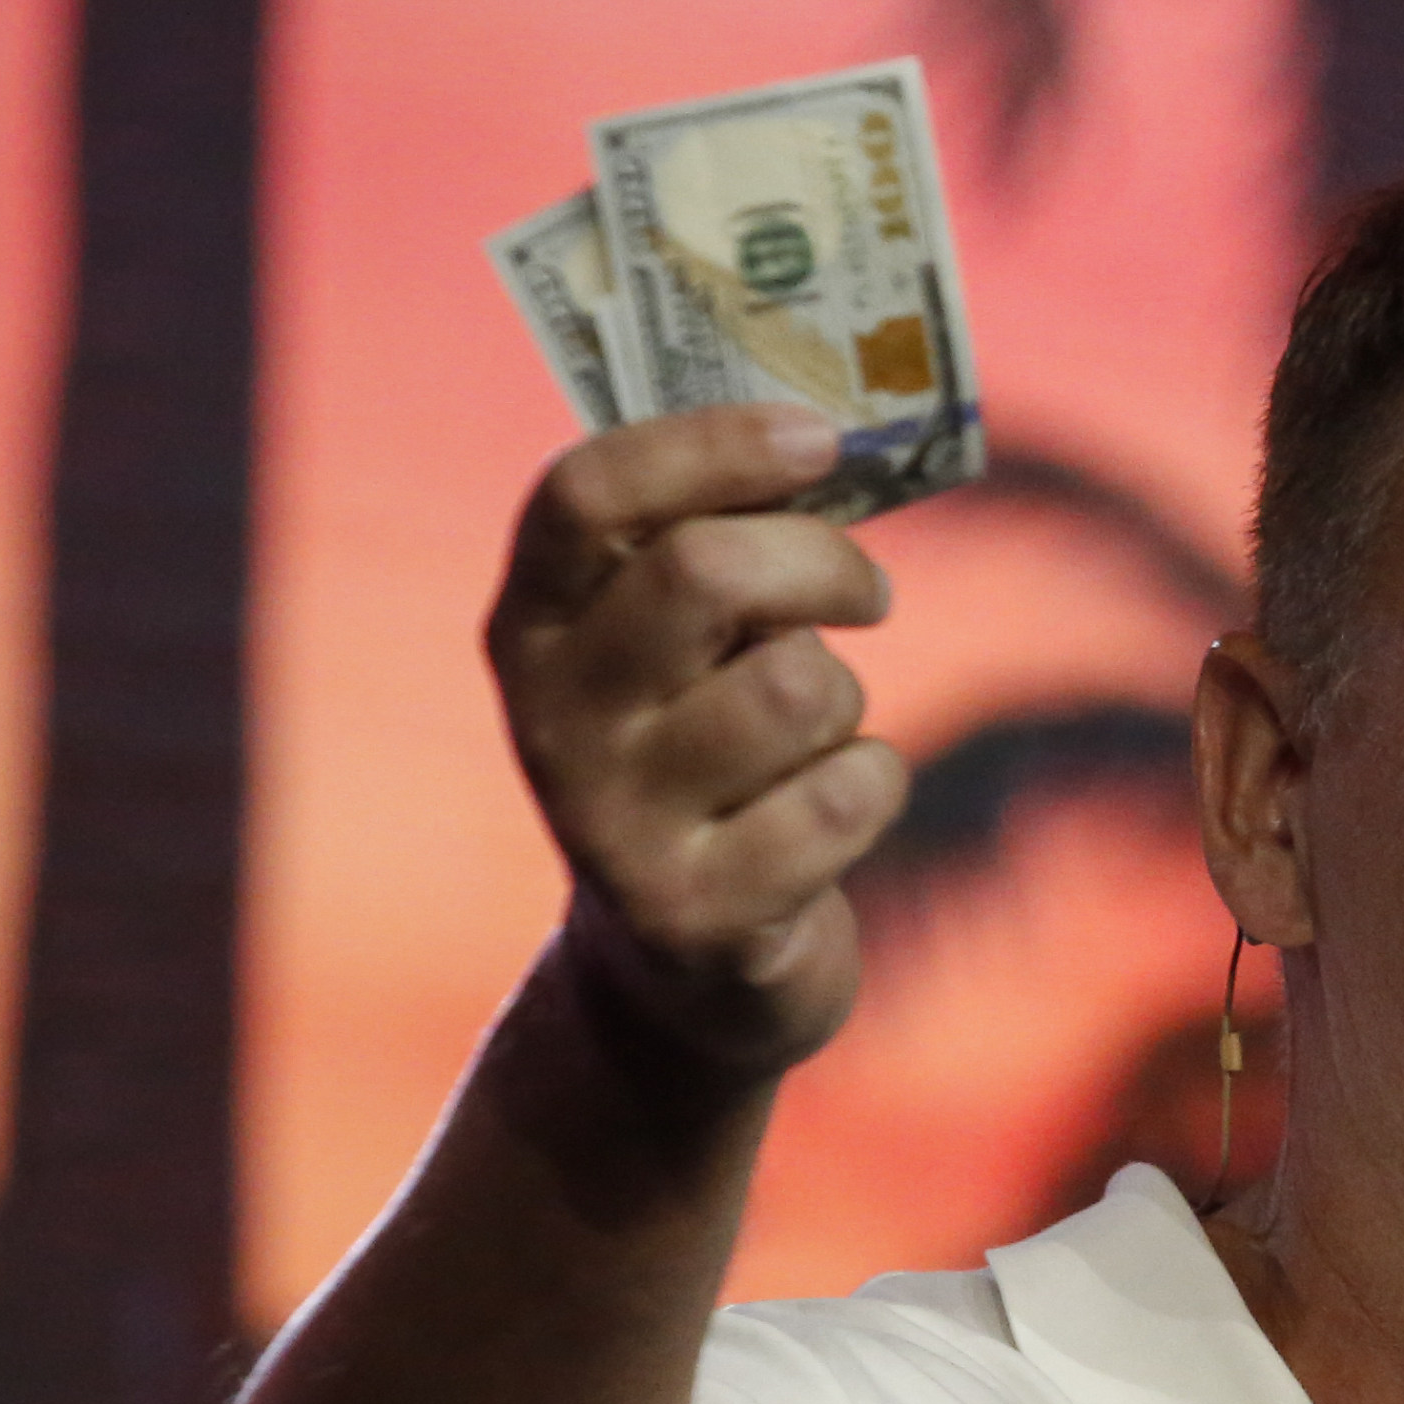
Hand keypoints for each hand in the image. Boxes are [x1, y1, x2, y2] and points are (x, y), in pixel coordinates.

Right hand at [487, 406, 907, 1078]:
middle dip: (822, 563)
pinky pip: (848, 794)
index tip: (818, 437)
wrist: (684, 969)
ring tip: (815, 736)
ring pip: (796, 687)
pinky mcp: (699, 914)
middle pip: (705, 573)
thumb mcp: (683, 650)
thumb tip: (832, 434)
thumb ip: (721, 546)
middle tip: (866, 592)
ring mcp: (614, 824)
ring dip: (844, 698)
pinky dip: (872, 787)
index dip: (711, 446)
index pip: (584, 494)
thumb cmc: (707, 754)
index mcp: (531, 626)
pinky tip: (826, 816)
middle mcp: (553, 720)